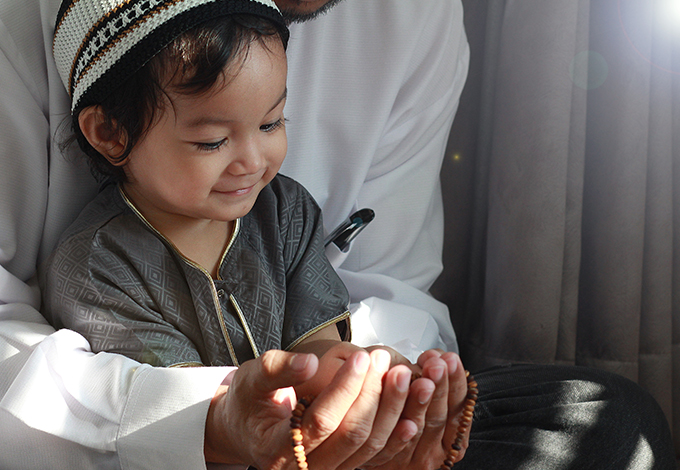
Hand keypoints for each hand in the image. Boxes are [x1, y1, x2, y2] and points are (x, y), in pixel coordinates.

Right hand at [204, 348, 414, 469]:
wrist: (244, 428)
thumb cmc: (248, 400)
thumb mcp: (251, 378)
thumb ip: (278, 369)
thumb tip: (308, 363)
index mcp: (276, 449)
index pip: (320, 420)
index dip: (345, 388)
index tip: (363, 357)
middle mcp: (301, 469)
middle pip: (351, 435)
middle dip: (374, 395)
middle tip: (387, 361)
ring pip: (367, 448)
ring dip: (391, 412)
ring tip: (403, 376)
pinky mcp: (340, 468)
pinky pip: (372, 457)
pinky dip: (394, 438)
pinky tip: (411, 417)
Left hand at [360, 350, 471, 468]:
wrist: (376, 456)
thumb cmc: (407, 427)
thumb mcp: (429, 407)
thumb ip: (431, 385)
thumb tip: (435, 356)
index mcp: (452, 436)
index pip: (459, 406)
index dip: (456, 382)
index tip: (449, 359)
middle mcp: (437, 450)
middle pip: (441, 416)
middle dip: (440, 387)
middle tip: (436, 365)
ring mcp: (417, 459)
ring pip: (421, 427)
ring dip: (420, 401)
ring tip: (419, 378)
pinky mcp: (395, 463)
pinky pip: (398, 445)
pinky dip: (402, 429)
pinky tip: (404, 416)